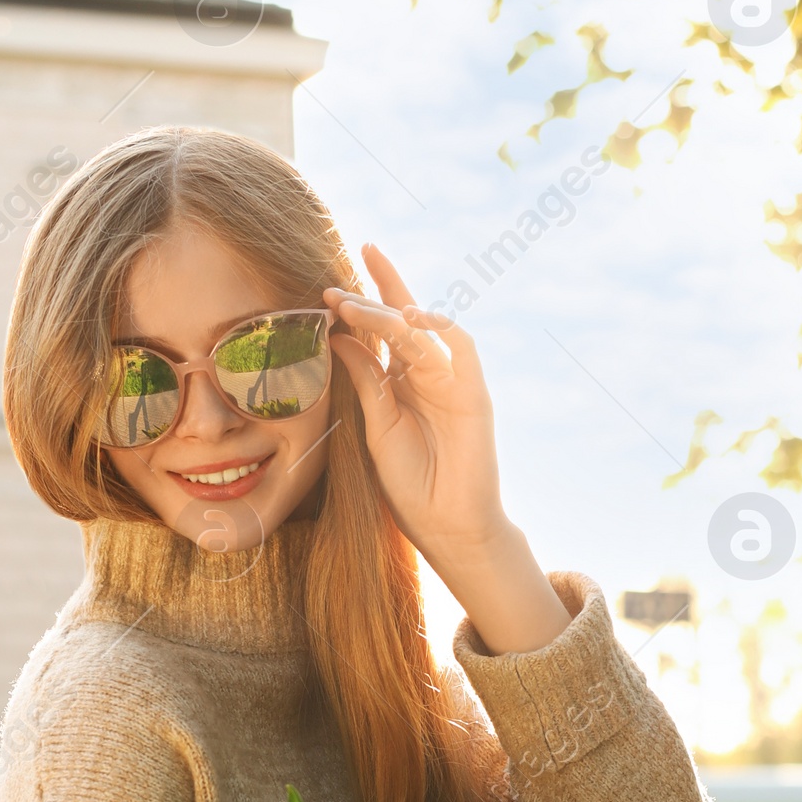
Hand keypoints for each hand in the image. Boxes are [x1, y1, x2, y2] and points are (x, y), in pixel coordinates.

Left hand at [326, 245, 570, 655]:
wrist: (446, 525)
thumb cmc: (411, 484)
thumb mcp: (376, 426)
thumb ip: (364, 381)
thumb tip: (340, 337)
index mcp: (401, 382)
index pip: (383, 330)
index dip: (361, 303)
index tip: (327, 289)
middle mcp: (428, 374)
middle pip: (404, 319)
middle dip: (377, 293)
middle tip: (343, 276)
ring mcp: (453, 381)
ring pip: (425, 331)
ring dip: (393, 313)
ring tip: (359, 305)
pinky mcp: (474, 394)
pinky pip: (462, 350)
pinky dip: (441, 330)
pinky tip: (413, 318)